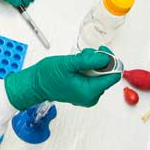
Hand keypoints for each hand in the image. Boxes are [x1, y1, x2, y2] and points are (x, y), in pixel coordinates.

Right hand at [3, 47, 121, 110]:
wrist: (36, 84)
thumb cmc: (47, 76)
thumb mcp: (68, 63)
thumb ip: (89, 61)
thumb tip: (105, 58)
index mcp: (89, 92)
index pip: (113, 76)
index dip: (110, 61)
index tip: (101, 53)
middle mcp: (91, 97)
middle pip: (107, 75)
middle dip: (98, 62)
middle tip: (84, 56)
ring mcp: (88, 96)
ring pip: (100, 76)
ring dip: (92, 65)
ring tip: (78, 61)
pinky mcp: (84, 93)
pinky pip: (94, 79)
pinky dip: (88, 70)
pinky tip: (78, 67)